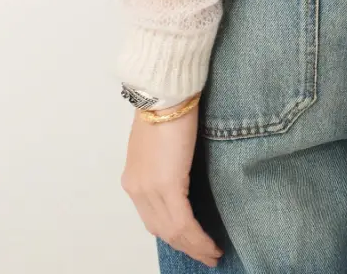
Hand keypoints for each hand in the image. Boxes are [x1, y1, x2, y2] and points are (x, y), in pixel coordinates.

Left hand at [121, 102, 223, 267]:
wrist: (165, 90)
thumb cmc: (168, 105)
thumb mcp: (161, 141)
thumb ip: (165, 163)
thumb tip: (180, 174)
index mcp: (134, 179)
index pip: (153, 218)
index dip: (174, 235)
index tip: (192, 243)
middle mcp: (137, 189)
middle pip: (162, 230)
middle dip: (185, 247)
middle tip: (206, 256)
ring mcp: (149, 189)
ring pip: (172, 232)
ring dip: (194, 247)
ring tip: (212, 254)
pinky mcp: (167, 185)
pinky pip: (183, 223)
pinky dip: (197, 238)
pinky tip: (210, 244)